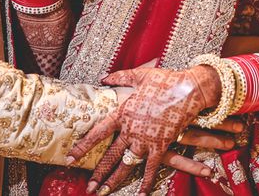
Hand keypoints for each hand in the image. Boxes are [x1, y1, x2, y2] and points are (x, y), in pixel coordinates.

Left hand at [67, 66, 221, 194]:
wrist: (188, 89)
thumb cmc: (164, 80)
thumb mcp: (140, 75)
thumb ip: (120, 78)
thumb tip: (104, 78)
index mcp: (123, 113)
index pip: (98, 133)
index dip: (83, 146)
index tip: (70, 158)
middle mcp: (130, 130)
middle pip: (110, 155)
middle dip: (97, 173)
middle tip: (88, 187)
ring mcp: (145, 140)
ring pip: (126, 165)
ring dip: (114, 180)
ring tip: (103, 192)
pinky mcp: (160, 146)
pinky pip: (151, 168)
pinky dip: (146, 183)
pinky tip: (141, 194)